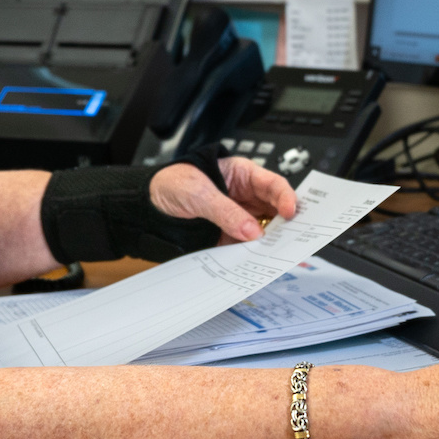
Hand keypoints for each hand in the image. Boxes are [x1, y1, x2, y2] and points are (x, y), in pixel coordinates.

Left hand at [148, 157, 299, 242]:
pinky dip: (253, 256)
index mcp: (242, 175)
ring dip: (271, 243)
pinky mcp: (228, 238)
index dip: (286, 197)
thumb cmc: (170, 185)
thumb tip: (251, 230)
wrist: (144, 207)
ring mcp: (238, 219)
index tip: (291, 212)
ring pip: (265, 232)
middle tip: (294, 238)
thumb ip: (225, 211)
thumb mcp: (198, 193)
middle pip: (275, 211)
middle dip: (286, 224)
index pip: (272, 185)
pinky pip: (246, 248)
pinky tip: (258, 263)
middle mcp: (244, 198)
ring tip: (278, 254)